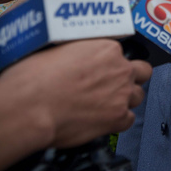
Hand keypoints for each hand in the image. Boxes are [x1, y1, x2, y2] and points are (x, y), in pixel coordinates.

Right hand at [20, 40, 152, 147]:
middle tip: (114, 85)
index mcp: (106, 49)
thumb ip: (77, 53)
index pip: (122, 53)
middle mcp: (120, 70)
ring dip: (125, 100)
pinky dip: (119, 121)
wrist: (28, 108)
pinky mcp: (117, 118)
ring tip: (106, 105)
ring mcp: (121, 94)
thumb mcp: (55, 51)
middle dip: (131, 78)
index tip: (103, 69)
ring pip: (137, 96)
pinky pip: (129, 120)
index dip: (111, 63)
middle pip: (141, 72)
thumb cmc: (32, 80)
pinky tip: (103, 121)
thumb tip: (75, 58)